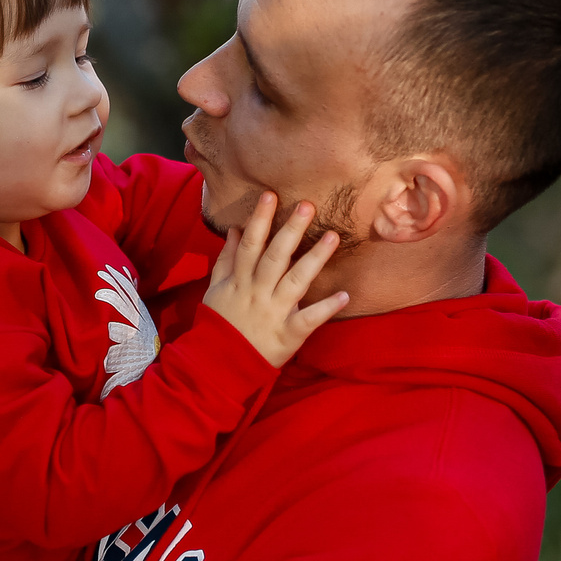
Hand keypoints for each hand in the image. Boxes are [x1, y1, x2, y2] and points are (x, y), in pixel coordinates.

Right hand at [199, 192, 347, 366]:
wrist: (220, 365)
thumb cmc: (220, 324)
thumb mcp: (216, 290)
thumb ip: (227, 260)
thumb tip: (236, 231)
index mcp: (240, 281)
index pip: (251, 244)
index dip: (260, 219)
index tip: (271, 195)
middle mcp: (258, 292)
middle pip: (276, 257)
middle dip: (291, 230)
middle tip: (308, 205)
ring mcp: (274, 312)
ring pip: (296, 281)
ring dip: (315, 258)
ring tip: (333, 236)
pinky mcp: (289, 334)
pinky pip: (309, 319)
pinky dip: (326, 308)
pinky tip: (344, 294)